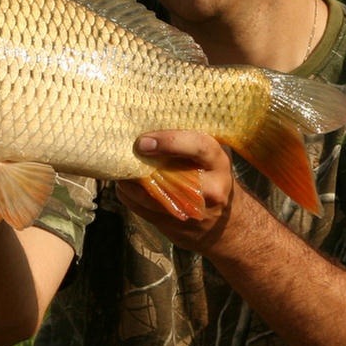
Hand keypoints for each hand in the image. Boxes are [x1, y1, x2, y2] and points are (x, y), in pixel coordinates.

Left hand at [116, 131, 237, 253]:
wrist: (225, 223)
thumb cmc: (212, 176)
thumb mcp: (210, 155)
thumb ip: (189, 140)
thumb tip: (152, 119)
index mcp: (218, 163)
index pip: (199, 146)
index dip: (170, 141)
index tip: (144, 141)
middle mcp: (211, 189)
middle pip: (171, 177)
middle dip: (142, 166)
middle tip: (124, 152)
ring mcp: (192, 211)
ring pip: (151, 197)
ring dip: (129, 182)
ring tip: (120, 166)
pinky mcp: (175, 226)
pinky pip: (143, 210)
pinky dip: (129, 195)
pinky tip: (125, 183)